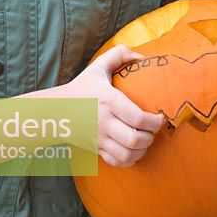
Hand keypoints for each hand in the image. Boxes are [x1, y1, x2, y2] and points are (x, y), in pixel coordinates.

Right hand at [65, 44, 165, 167]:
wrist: (55, 110)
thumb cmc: (81, 87)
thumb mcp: (98, 66)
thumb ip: (119, 54)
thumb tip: (142, 56)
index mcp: (108, 100)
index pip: (137, 117)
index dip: (155, 121)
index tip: (160, 117)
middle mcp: (104, 122)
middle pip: (134, 139)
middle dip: (150, 136)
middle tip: (153, 129)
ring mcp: (100, 138)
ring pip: (127, 154)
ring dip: (142, 150)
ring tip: (145, 140)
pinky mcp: (96, 149)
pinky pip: (117, 162)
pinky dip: (130, 160)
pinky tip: (134, 151)